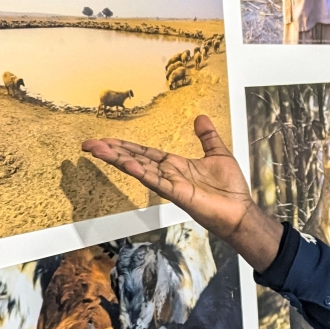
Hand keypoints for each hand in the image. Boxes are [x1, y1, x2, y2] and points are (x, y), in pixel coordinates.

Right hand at [83, 115, 283, 270]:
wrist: (241, 211)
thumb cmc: (230, 188)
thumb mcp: (219, 154)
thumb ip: (207, 137)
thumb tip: (200, 117)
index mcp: (175, 165)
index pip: (144, 153)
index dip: (124, 146)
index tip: (103, 140)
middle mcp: (169, 174)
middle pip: (135, 159)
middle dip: (112, 151)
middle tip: (88, 144)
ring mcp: (171, 185)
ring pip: (140, 169)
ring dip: (119, 160)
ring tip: (98, 150)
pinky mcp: (179, 194)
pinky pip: (157, 182)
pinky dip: (143, 173)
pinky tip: (128, 165)